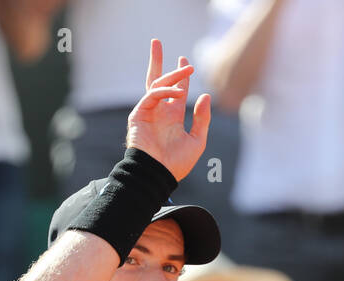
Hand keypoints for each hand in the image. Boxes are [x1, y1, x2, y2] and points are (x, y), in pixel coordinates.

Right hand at [125, 39, 211, 181]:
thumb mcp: (197, 140)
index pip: (176, 90)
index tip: (186, 61)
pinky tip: (177, 91)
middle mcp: (159, 111)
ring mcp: (147, 112)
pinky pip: (151, 96)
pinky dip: (164, 91)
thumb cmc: (177, 163)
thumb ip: (202, 118)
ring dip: (169, 73)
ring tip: (185, 66)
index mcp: (172, 117)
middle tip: (157, 42)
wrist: (159, 175)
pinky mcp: (138, 115)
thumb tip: (205, 95)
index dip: (181, 76)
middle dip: (157, 61)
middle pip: (157, 80)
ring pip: (154, 84)